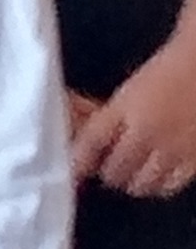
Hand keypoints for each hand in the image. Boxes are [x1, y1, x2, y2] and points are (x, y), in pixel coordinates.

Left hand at [72, 32, 195, 197]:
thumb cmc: (175, 63)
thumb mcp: (134, 85)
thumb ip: (114, 111)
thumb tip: (91, 126)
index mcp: (125, 106)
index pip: (91, 141)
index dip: (78, 160)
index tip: (73, 168)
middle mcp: (146, 131)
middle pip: (115, 169)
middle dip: (107, 171)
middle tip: (106, 167)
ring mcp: (173, 148)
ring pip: (142, 184)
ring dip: (131, 181)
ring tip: (130, 174)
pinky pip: (171, 185)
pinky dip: (160, 186)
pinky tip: (158, 179)